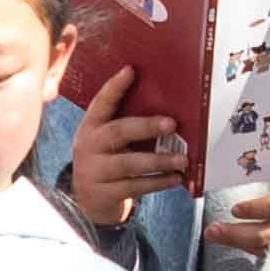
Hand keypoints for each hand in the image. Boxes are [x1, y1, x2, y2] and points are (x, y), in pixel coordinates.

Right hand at [58, 95, 186, 230]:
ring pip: (129, 164)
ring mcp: (93, 171)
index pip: (101, 103)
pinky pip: (134, 187)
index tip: (130, 70)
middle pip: (118, 132)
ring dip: (159, 161)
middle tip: (172, 124)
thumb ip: (125, 125)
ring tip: (182, 160)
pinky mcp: (103, 193)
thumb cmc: (106, 160)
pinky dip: (158, 182)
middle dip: (147, 126)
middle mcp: (88, 146)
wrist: (87, 200)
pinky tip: (175, 178)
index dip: (114, 87)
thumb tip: (166, 111)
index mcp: (90, 126)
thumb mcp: (107, 140)